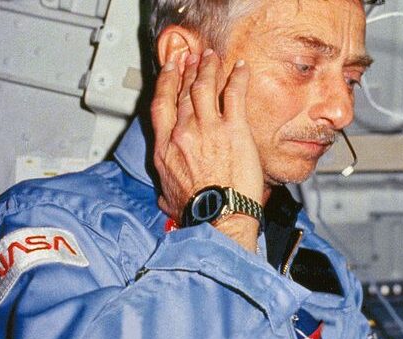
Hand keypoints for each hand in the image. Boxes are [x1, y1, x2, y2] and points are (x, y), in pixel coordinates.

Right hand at [150, 49, 262, 250]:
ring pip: (205, 87)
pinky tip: (240, 68)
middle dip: (188, 70)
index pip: (162, 104)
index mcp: (165, 148)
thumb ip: (166, 190)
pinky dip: (237, 77)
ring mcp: (208, 127)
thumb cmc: (197, 213)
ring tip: (211, 57)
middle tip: (192, 58)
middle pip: (184, 92)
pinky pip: (234, 94)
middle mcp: (183, 132)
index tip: (170, 70)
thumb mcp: (170, 199)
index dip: (166, 81)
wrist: (218, 217)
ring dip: (208, 68)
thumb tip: (165, 196)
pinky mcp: (233, 129)